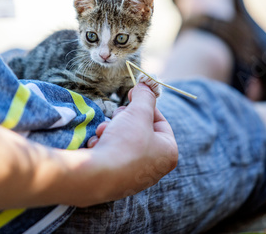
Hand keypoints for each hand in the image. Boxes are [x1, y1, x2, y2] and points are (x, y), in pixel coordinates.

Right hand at [84, 83, 177, 203]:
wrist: (97, 175)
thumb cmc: (125, 143)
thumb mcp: (138, 112)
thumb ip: (145, 96)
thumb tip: (146, 85)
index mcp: (168, 153)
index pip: (160, 121)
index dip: (145, 105)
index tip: (132, 95)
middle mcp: (155, 168)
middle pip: (140, 131)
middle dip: (124, 120)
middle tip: (117, 117)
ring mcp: (135, 176)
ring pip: (124, 142)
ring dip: (111, 131)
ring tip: (103, 132)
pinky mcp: (116, 181)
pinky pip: (112, 155)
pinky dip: (103, 146)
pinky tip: (97, 146)